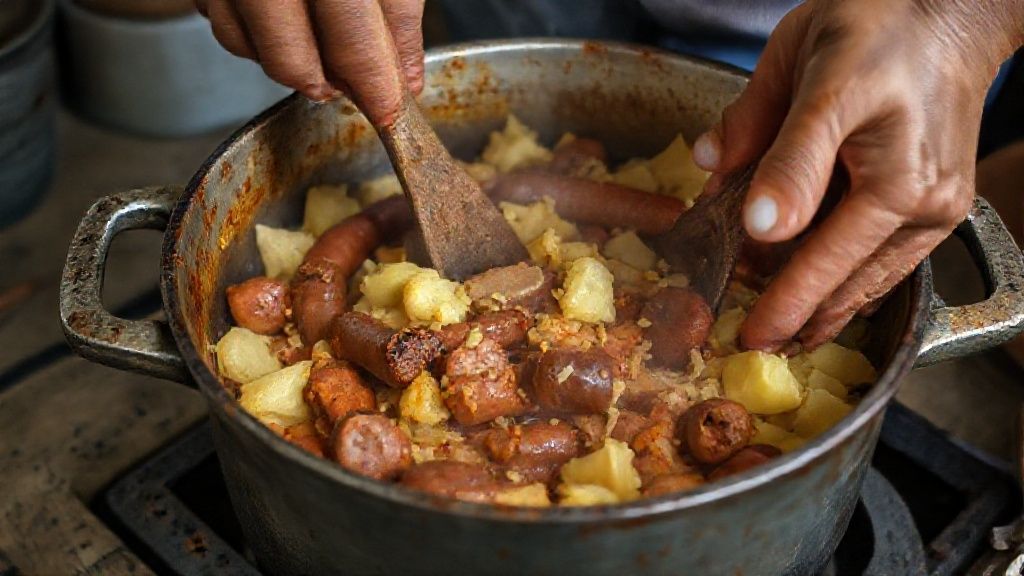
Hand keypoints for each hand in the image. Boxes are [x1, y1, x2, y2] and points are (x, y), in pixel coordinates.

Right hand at [195, 0, 424, 125]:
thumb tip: (404, 80)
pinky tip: (280, 17)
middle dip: (326, 83)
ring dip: (290, 59)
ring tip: (319, 38)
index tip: (390, 112)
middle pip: (292, 63)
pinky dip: (253, 35)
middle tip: (351, 79)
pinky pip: (222, 25)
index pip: (353, 44)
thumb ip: (398, 15)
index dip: (376, 87)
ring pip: (248, 50)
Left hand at [691, 0, 1022, 350]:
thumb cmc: (878, 26)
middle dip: (801, 316)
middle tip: (757, 344)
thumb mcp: (815, 75)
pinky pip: (887, 257)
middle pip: (851, 283)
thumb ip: (783, 151)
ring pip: (871, 278)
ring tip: (787, 329)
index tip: (753, 339)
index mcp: (896, 180)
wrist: (947, 5)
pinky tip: (823, 294)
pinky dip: (850, 278)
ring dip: (827, 305)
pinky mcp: (938, 202)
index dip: (785, 305)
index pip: (826, 263)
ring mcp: (937, 208)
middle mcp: (925, 206)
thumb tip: (755, 220)